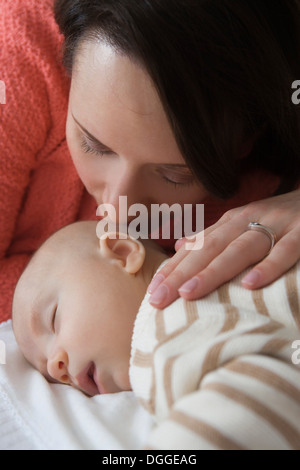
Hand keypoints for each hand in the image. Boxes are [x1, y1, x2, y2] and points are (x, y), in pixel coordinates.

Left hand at [148, 189, 299, 307]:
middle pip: (210, 249)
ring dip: (214, 270)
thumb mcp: (244, 223)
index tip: (152, 292)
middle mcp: (248, 221)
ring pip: (240, 249)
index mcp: (231, 221)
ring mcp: (276, 225)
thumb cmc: (278, 219)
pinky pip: (285, 251)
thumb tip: (179, 246)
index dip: (173, 268)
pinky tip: (251, 285)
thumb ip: (214, 236)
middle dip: (181, 273)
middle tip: (158, 299)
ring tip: (189, 292)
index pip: (196, 247)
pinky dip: (269, 266)